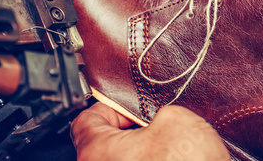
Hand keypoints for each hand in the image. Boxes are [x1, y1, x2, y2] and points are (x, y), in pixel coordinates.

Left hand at [71, 102, 230, 160]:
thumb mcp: (175, 117)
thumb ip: (157, 113)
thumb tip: (160, 119)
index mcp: (97, 151)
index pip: (86, 120)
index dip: (110, 107)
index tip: (126, 108)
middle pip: (104, 144)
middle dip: (130, 132)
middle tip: (153, 126)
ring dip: (142, 154)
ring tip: (167, 148)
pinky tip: (171, 160)